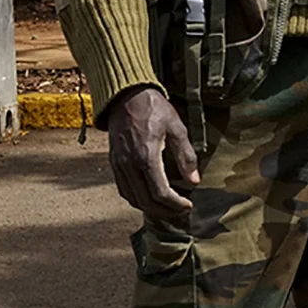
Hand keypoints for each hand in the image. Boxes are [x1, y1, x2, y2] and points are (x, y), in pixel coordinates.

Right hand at [108, 85, 198, 219]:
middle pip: (145, 201)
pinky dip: (137, 198)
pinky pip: (123, 189)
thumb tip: (193, 180)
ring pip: (132, 198)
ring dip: (150, 208)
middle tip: (181, 210)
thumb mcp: (177, 128)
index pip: (160, 193)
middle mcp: (129, 164)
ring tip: (168, 207)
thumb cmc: (154, 109)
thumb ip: (185, 156)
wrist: (126, 96)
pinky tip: (150, 197)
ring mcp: (118, 164)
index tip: (188, 205)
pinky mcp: (114, 162)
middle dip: (164, 211)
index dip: (175, 204)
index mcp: (146, 156)